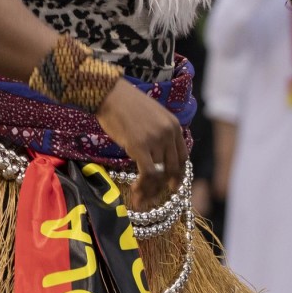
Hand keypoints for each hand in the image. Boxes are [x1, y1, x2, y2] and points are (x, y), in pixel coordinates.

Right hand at [95, 81, 185, 208]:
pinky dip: (143, 186)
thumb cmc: (124, 103)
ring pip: (159, 173)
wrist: (108, 94)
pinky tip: (135, 192)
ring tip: (139, 198)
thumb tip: (155, 152)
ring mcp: (155, 140)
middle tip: (155, 196)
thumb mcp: (150, 115)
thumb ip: (158, 131)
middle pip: (173, 167)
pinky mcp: (140, 146)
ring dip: (149, 189)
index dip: (178, 174)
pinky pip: (148, 173)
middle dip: (165, 185)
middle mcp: (169, 133)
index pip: (182, 156)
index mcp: (174, 125)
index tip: (172, 185)